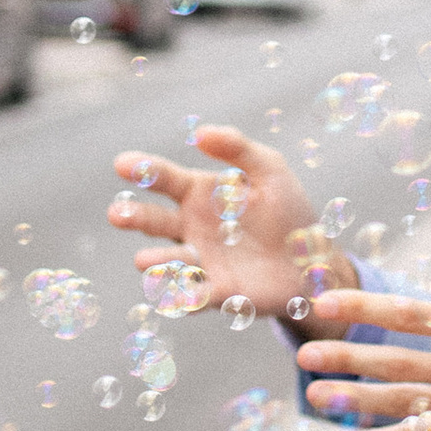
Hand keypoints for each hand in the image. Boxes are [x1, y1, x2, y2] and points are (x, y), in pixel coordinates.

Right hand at [105, 126, 340, 324]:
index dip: (142, 169)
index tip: (122, 164)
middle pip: (154, 221)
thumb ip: (237, 147)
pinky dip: (182, 296)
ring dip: (156, 262)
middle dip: (134, 216)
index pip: (164, 179)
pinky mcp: (217, 292)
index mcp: (198, 194)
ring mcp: (200, 261)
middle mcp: (190, 228)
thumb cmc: (287, 209)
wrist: (313, 259)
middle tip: (117, 214)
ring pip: (168, 262)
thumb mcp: (270, 169)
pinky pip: (194, 295)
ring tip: (145, 261)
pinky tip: (174, 296)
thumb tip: (200, 133)